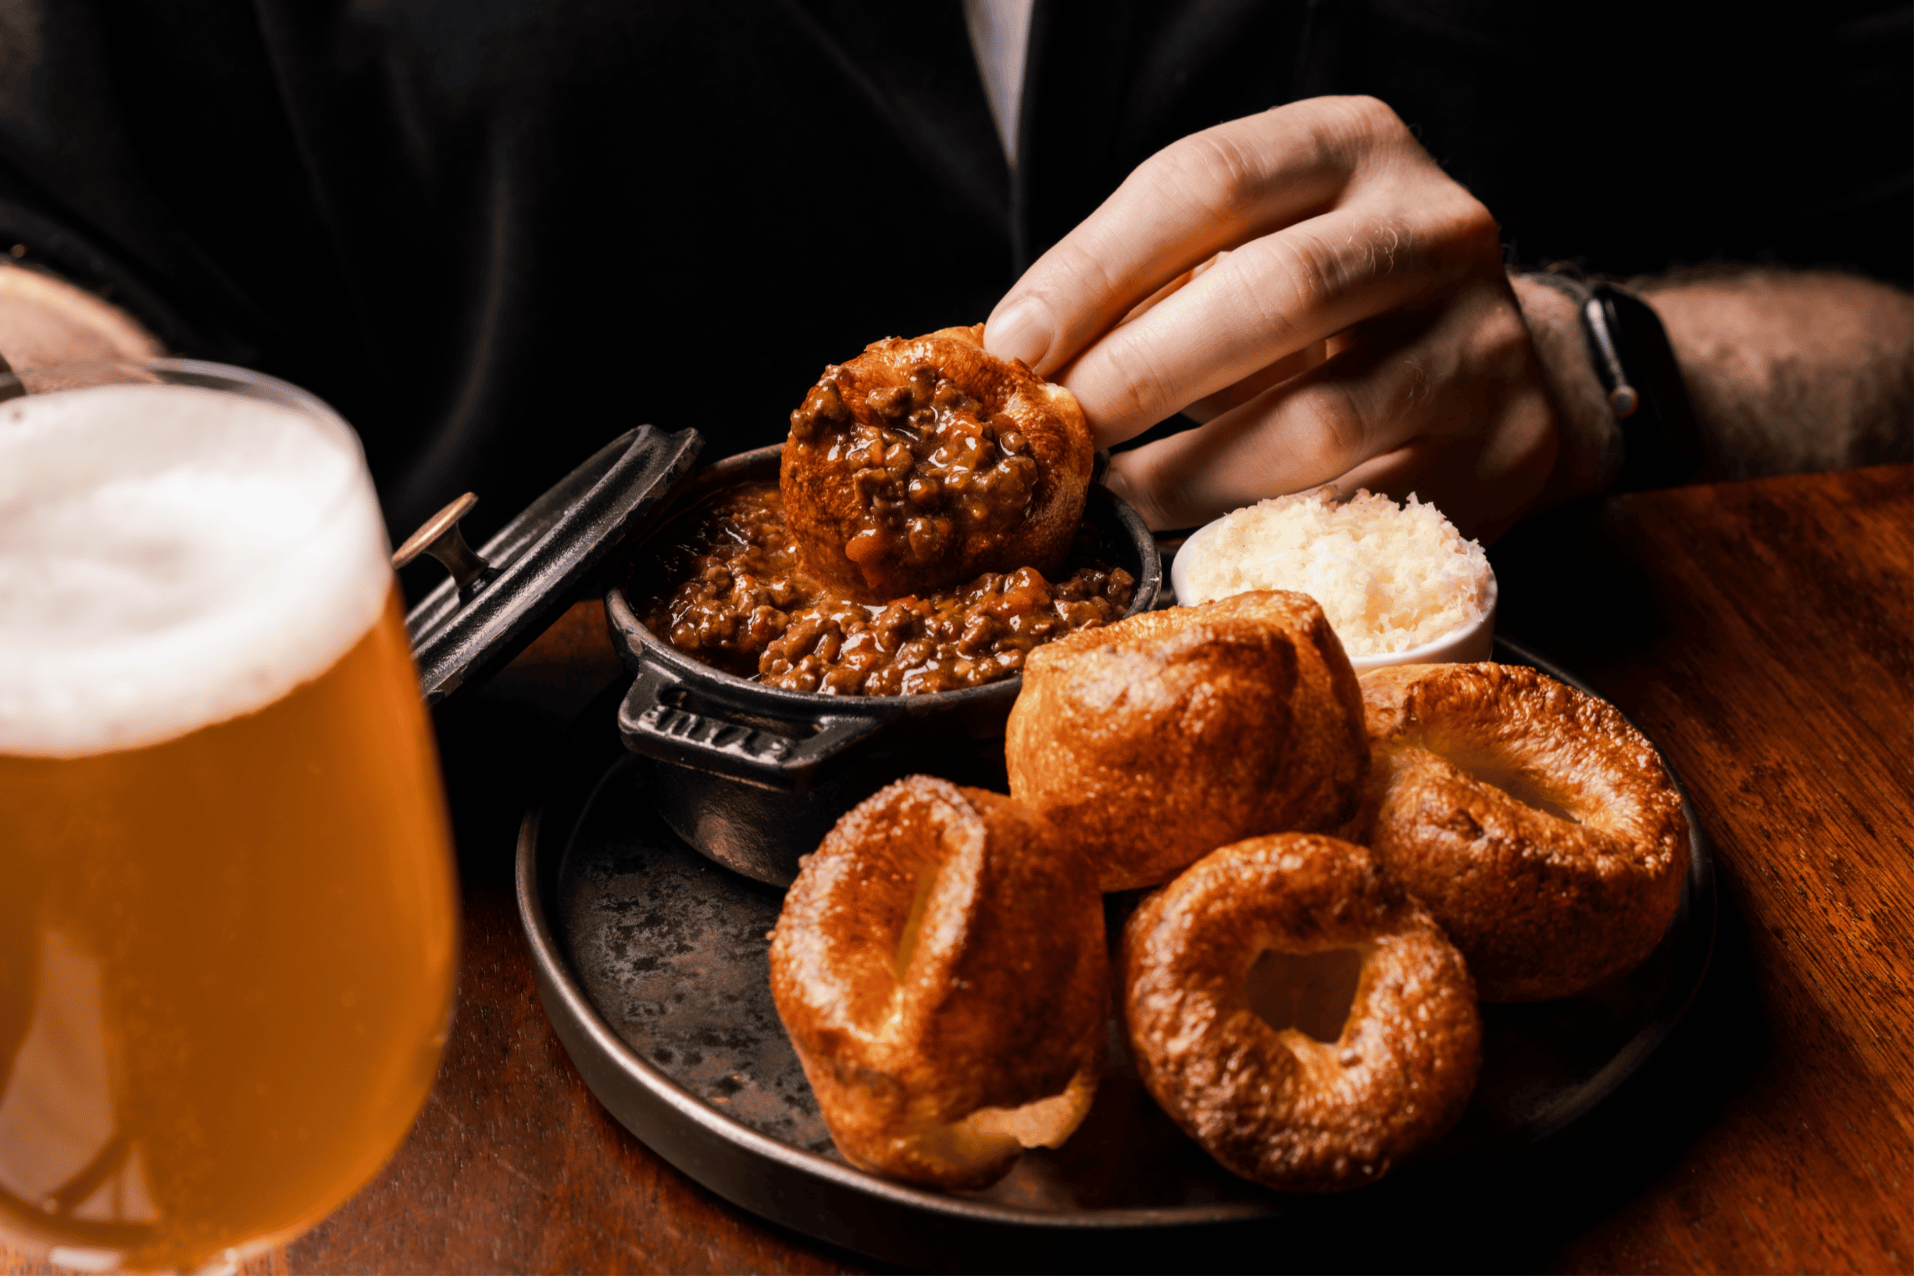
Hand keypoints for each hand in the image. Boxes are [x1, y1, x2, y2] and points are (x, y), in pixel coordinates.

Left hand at [983, 96, 1562, 540]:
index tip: (1015, 347)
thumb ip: (1152, 284)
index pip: (1209, 180)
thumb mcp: (1250, 250)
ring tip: (1124, 493)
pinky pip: (1361, 509)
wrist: (1494, 360)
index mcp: (1354, 144)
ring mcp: (1483, 339)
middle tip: (1065, 433)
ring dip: (1192, 473)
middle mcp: (1436, 226)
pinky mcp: (1504, 447)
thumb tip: (1020, 361)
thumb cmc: (1328, 305)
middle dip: (1143, 372)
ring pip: (1319, 422)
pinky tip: (1204, 535)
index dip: (1096, 267)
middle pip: (1276, 293)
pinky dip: (1264, 530)